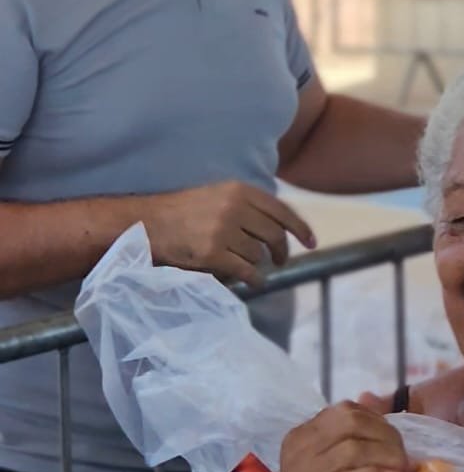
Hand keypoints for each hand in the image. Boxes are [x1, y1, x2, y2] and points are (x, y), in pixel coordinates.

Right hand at [143, 181, 315, 283]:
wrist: (144, 224)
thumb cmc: (180, 212)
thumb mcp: (217, 196)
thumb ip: (246, 206)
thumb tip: (280, 227)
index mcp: (238, 190)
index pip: (281, 210)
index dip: (299, 228)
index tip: (311, 242)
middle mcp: (234, 207)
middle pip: (274, 235)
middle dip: (281, 251)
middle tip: (279, 261)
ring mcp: (223, 231)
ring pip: (258, 255)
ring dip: (255, 264)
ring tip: (243, 265)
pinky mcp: (213, 254)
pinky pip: (246, 271)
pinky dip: (253, 279)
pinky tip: (251, 281)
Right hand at [280, 401, 413, 471]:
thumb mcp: (322, 460)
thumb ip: (346, 431)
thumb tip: (371, 397)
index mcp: (301, 434)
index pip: (344, 411)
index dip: (377, 420)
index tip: (393, 437)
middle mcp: (299, 448)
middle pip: (351, 424)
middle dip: (385, 436)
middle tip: (402, 454)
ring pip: (352, 450)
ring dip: (385, 457)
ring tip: (401, 468)